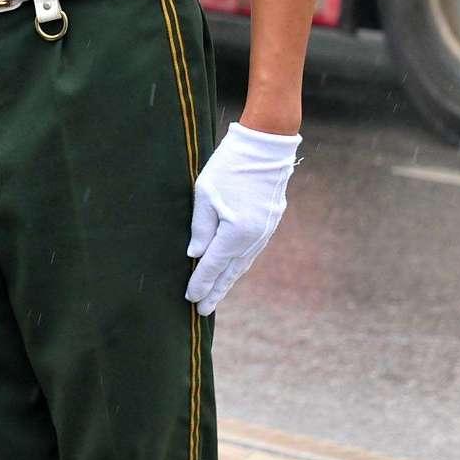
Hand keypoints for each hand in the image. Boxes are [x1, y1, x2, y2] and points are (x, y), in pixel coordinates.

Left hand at [186, 123, 300, 315]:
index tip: (190, 299)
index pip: (213, 265)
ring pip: (242, 264)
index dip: (200, 283)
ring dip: (228, 281)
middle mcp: (254, 238)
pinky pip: (251, 252)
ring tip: (215, 295)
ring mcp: (265, 232)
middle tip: (202, 311)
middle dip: (215, 291)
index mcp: (236, 232)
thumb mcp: (205, 194)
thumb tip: (195, 255)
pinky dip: (239, 265)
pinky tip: (231, 271)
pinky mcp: (269, 224)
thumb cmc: (229, 167)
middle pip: (231, 272)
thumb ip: (200, 227)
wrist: (265, 148)